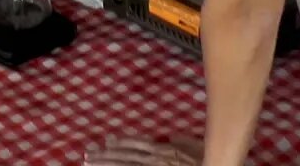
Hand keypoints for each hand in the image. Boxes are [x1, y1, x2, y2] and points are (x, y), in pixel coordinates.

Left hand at [84, 136, 202, 165]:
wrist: (212, 165)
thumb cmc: (208, 159)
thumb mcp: (199, 147)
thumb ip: (185, 141)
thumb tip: (174, 136)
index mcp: (163, 148)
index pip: (136, 144)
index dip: (119, 143)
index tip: (106, 142)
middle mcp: (154, 159)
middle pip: (124, 156)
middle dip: (104, 155)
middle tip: (87, 155)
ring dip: (104, 165)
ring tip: (88, 164)